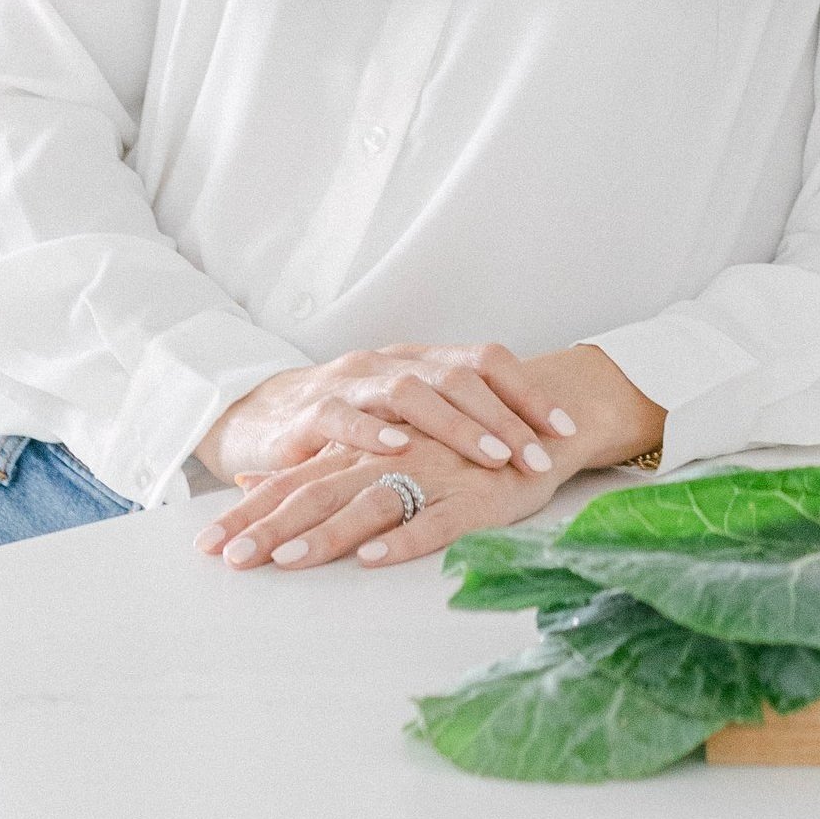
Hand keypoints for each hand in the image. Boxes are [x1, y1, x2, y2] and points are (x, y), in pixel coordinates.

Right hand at [195, 341, 569, 488]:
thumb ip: (449, 420)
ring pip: (410, 392)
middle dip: (505, 418)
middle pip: (458, 377)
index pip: (485, 361)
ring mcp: (350, 383)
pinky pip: (342, 417)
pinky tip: (400, 451)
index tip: (565, 429)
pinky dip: (372, 432)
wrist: (254, 415)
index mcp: (419, 361)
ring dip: (457, 425)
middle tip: (540, 457)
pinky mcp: (308, 414)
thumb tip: (523, 441)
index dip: (527, 392)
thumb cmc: (343, 424)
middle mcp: (391, 364)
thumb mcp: (401, 417)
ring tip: (493, 456)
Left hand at [198, 435, 549, 571]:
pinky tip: (374, 556)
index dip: (250, 514)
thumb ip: (317, 470)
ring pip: (371, 501)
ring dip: (328, 533)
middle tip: (229, 561)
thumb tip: (251, 487)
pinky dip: (404, 538)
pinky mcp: (474, 497)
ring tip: (288, 560)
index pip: (295, 483)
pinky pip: (436, 520)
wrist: (540, 422)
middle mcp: (389, 458)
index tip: (206, 548)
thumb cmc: (453, 448)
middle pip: (320, 492)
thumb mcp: (378, 452)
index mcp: (363, 451)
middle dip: (271, 527)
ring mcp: (432, 475)